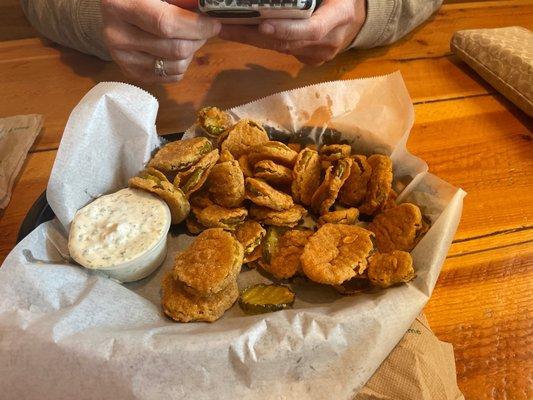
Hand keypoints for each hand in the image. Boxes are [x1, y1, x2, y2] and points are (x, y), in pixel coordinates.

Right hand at [101, 0, 220, 82]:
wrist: (113, 10)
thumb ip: (179, 1)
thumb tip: (207, 8)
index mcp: (119, 6)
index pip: (166, 23)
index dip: (196, 26)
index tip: (214, 24)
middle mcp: (117, 36)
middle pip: (175, 49)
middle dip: (198, 39)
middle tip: (204, 28)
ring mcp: (123, 58)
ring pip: (177, 66)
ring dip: (192, 52)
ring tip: (189, 36)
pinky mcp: (132, 73)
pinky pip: (172, 77)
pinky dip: (182, 63)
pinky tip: (176, 48)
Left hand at [219, 0, 365, 65]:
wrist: (355, 17)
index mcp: (340, 16)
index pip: (312, 29)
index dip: (287, 29)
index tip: (263, 26)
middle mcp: (330, 40)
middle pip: (288, 42)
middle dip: (254, 36)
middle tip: (225, 26)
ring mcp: (319, 54)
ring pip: (281, 49)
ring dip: (251, 39)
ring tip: (225, 27)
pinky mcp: (310, 60)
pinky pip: (283, 51)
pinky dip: (262, 42)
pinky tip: (242, 32)